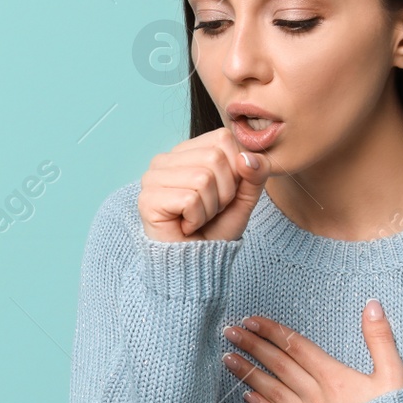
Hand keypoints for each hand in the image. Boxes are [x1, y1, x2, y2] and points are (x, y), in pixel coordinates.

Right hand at [138, 128, 268, 242]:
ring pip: (203, 178)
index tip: (221, 194)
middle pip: (214, 158)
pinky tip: (185, 226)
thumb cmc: (215, 229)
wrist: (196, 263)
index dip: (234, 170)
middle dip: (223, 192)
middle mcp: (165, 159)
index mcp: (187, 151)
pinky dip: (197, 219)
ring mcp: (152, 177)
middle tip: (209, 210)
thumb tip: (248, 157)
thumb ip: (255, 173)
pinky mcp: (147, 199)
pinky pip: (190, 199)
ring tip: (196, 219)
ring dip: (210, 208)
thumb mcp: (244, 198)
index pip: (222, 138)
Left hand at [221, 300, 402, 402]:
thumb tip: (372, 305)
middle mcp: (315, 395)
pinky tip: (245, 397)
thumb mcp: (394, 374)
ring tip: (227, 359)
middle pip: (278, 365)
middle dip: (252, 346)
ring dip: (247, 373)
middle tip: (229, 332)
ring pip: (272, 390)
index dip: (272, 331)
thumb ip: (380, 338)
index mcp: (334, 376)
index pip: (296, 346)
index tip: (250, 320)